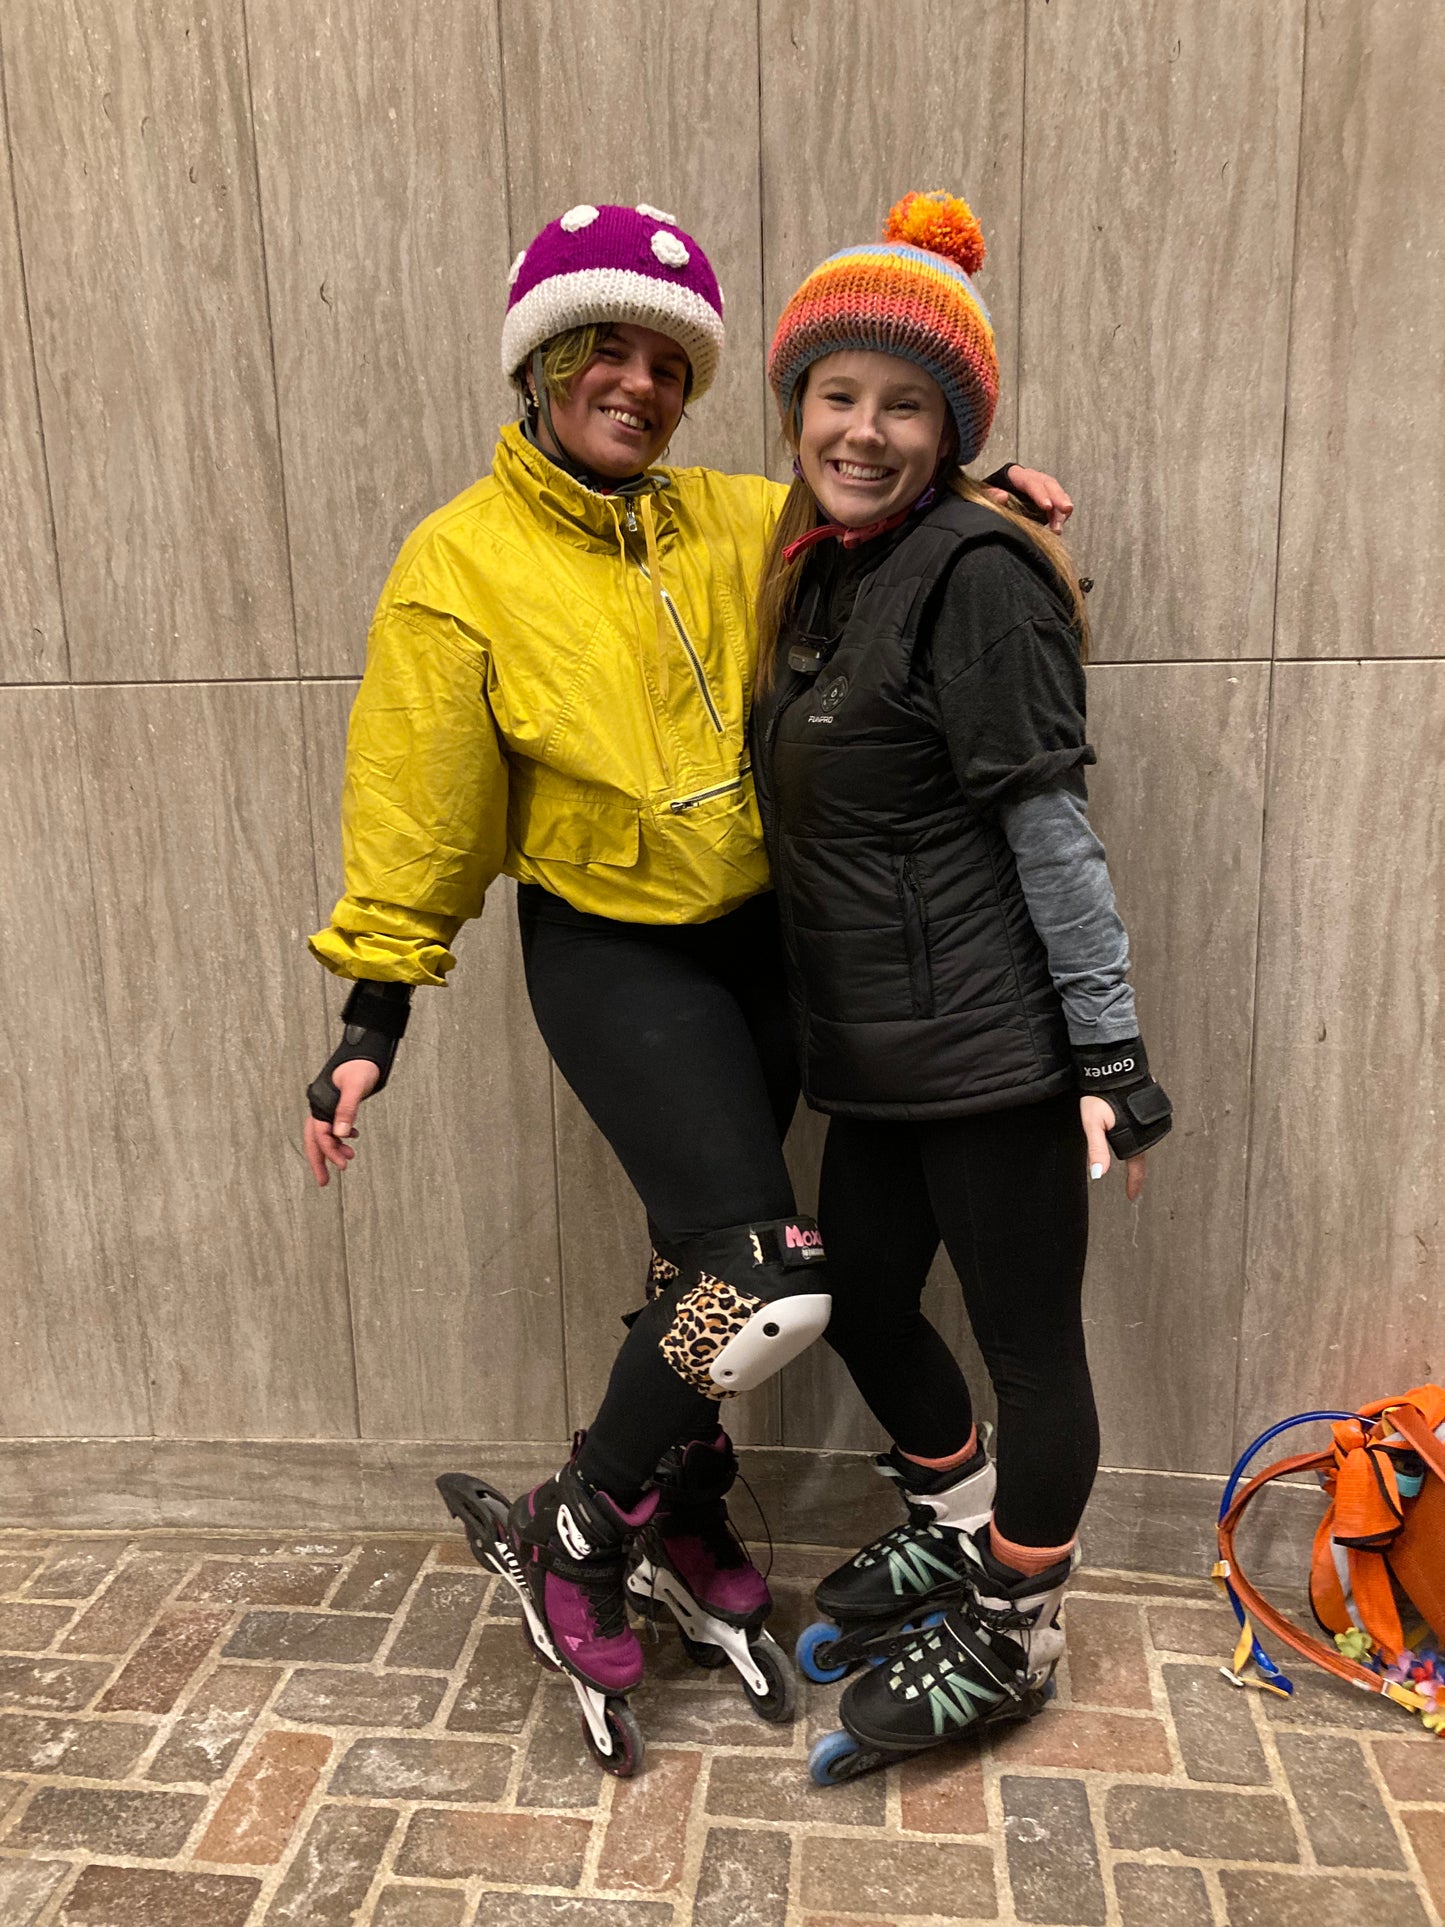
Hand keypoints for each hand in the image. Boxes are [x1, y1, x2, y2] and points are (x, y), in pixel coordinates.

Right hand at [304, 1058, 380, 1185]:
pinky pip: (331, 1124)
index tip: (343, 1166)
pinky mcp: (336, 1101)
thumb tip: (341, 1134)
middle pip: (314, 1139)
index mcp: (321, 1103)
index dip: (331, 1152)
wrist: (366, 1047)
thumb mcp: (356, 1087)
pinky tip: (351, 1137)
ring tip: (347, 1159)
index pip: (321, 1135)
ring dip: (332, 1148)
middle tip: (324, 1182)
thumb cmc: (362, 1064)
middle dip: (319, 1160)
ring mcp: (327, 1103)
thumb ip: (348, 1109)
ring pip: (323, 1132)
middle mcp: (321, 1104)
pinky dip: (338, 1135)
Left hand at [987, 465, 1073, 533]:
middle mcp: (1031, 478)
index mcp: (1015, 475)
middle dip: (1059, 497)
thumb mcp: (983, 496)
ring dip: (1060, 511)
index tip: (1047, 507)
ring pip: (1056, 494)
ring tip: (1058, 529)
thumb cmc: (987, 498)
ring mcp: (1040, 488)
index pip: (1030, 481)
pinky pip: (1057, 505)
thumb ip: (991, 495)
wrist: (991, 501)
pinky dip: (1059, 516)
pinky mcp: (1045, 499)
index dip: (1040, 493)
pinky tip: (1058, 528)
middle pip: (1048, 484)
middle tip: (1066, 510)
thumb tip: (1002, 496)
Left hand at [1081, 1095, 1146, 1201]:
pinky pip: (1144, 1125)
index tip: (1132, 1195)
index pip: (1136, 1167)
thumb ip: (1097, 1149)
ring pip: (1142, 1138)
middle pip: (1139, 1152)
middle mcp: (1149, 1129)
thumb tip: (1098, 1174)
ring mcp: (1152, 1118)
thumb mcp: (1093, 1123)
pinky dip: (1137, 1128)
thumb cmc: (1100, 1094)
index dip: (1134, 1182)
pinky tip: (1126, 1118)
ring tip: (1118, 1129)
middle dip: (1130, 1156)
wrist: (1112, 1067)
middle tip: (1115, 1142)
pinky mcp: (1151, 1107)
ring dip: (1133, 1139)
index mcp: (1135, 1137)